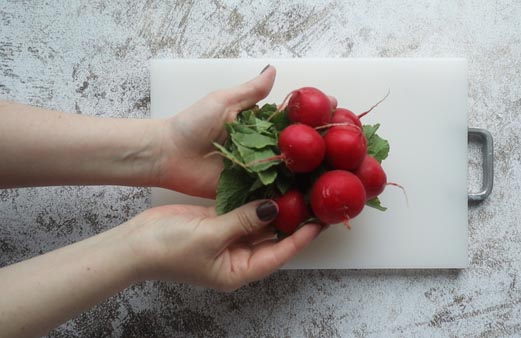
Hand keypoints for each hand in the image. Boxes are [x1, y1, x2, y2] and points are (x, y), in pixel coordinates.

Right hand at [125, 200, 321, 290]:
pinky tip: (270, 181)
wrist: (135, 243)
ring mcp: (228, 237)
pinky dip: (254, 197)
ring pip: (259, 220)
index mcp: (239, 270)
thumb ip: (243, 221)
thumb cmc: (169, 250)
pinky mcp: (218, 221)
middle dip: (293, 219)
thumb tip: (274, 207)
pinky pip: (243, 209)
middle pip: (273, 237)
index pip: (280, 253)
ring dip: (276, 205)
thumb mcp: (211, 237)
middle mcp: (238, 256)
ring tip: (299, 186)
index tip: (321, 222)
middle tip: (315, 198)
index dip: (302, 238)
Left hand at [153, 66, 337, 197]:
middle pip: (298, 146)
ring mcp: (259, 169)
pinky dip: (292, 193)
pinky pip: (274, 192)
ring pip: (291, 170)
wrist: (169, 155)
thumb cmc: (192, 124)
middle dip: (321, 144)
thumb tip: (273, 69)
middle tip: (346, 143)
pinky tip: (315, 194)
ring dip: (312, 171)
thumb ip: (250, 91)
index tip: (335, 108)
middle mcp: (264, 147)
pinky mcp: (250, 190)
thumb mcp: (223, 101)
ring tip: (339, 170)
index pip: (293, 119)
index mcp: (259, 125)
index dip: (314, 114)